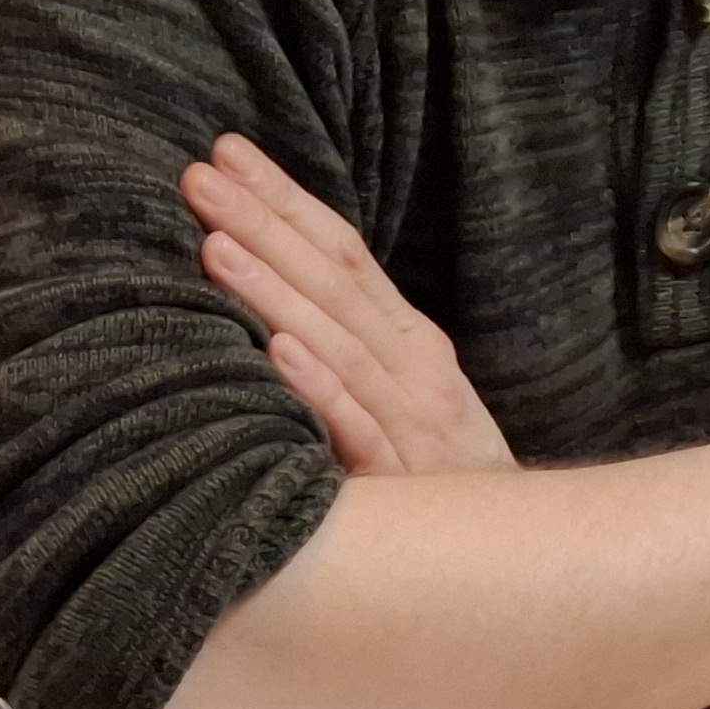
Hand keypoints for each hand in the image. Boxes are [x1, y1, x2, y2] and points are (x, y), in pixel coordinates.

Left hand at [183, 135, 515, 476]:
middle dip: (264, 224)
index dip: (286, 199)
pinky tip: (278, 350)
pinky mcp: (401, 482)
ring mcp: (411, 423)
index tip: (227, 151)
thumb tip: (269, 282)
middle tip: (199, 176)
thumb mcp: (404, 392)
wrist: (510, 556)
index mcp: (411, 340)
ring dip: (276, 292)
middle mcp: (415, 369)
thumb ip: (349, 340)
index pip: (343, 253)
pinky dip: (320, 388)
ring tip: (217, 245)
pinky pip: (357, 429)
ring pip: (337, 346)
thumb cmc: (438, 471)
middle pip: (333, 283)